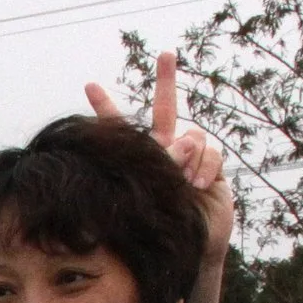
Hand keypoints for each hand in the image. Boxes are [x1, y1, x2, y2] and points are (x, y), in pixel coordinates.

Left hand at [88, 50, 233, 258]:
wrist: (189, 249)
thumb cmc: (158, 230)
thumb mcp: (145, 199)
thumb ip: (156, 168)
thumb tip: (181, 141)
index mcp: (142, 158)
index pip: (121, 129)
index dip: (105, 109)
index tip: (89, 86)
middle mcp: (167, 151)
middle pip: (167, 108)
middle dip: (167, 79)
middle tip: (166, 54)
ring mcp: (191, 157)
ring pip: (192, 134)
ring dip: (187, 155)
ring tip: (182, 180)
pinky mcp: (213, 166)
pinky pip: (210, 152)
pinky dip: (204, 165)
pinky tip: (196, 184)